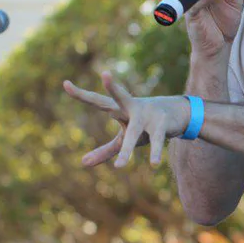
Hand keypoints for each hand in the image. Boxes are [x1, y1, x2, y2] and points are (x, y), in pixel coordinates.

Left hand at [63, 72, 188, 167]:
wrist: (178, 114)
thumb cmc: (144, 125)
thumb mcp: (123, 138)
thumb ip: (104, 150)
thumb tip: (83, 163)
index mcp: (119, 108)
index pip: (98, 100)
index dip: (81, 94)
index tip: (65, 84)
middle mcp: (132, 107)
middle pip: (118, 98)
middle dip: (113, 86)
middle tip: (106, 74)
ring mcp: (147, 114)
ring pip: (134, 133)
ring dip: (128, 150)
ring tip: (119, 168)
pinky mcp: (161, 124)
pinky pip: (156, 140)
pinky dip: (155, 152)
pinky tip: (154, 164)